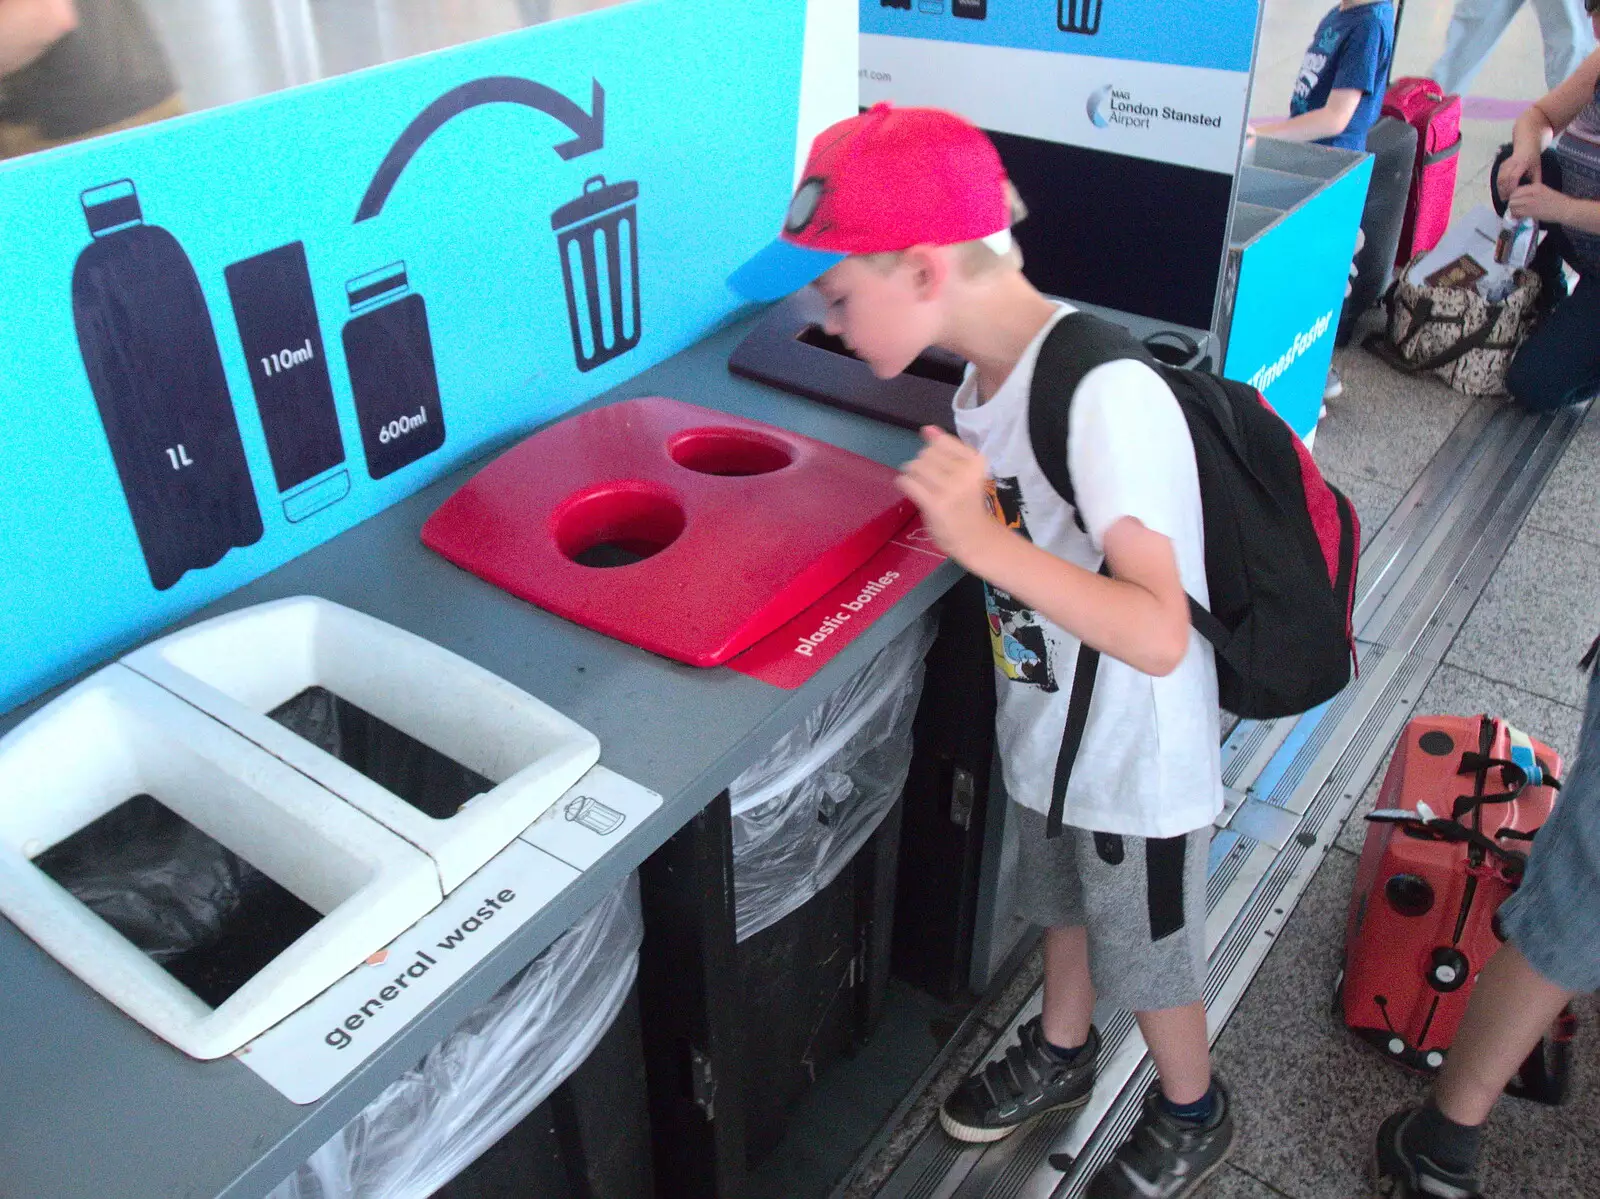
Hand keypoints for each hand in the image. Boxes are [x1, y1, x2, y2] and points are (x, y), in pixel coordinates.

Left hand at [896, 427, 1001, 567]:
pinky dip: (904, 483)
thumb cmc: (968, 502)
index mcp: (976, 461)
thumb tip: (926, 428)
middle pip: (926, 453)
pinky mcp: (935, 504)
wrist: (975, 537)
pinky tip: (910, 489)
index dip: (934, 451)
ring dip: (912, 473)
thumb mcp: (964, 471)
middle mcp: (965, 472)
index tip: (940, 466)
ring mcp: (950, 489)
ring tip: (921, 484)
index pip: (942, 442)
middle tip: (929, 479)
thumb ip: (947, 449)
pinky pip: (908, 483)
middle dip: (922, 463)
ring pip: (915, 466)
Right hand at [1496, 150, 1540, 203]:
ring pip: (1499, 178)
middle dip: (1504, 190)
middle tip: (1506, 200)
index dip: (1512, 187)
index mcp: (1522, 163)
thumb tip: (1532, 194)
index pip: (1513, 176)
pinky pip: (1498, 177)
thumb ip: (1535, 181)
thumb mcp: (1537, 169)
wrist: (1526, 146)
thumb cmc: (1533, 159)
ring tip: (1503, 197)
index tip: (1513, 196)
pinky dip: (1499, 185)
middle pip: (1504, 179)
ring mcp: (1505, 164)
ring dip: (1500, 189)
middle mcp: (1512, 163)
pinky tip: (1502, 191)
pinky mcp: (1501, 166)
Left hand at [1507, 182, 1568, 222]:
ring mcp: (1530, 202)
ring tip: (1517, 213)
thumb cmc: (1557, 201)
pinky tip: (1519, 217)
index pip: (1517, 189)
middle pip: (1513, 197)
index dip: (1514, 196)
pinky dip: (1515, 215)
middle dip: (1512, 203)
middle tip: (1515, 208)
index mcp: (1535, 186)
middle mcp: (1532, 192)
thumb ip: (1532, 193)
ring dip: (1512, 210)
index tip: (1516, 201)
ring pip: (1512, 205)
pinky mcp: (1530, 211)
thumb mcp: (1544, 191)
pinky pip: (1516, 212)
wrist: (1566, 209)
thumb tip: (1520, 198)